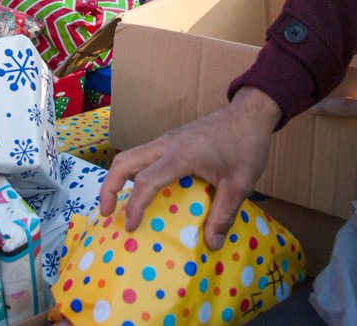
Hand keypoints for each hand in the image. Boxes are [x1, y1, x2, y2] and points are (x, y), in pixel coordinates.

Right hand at [98, 87, 282, 249]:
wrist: (250, 112)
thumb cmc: (246, 145)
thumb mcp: (240, 183)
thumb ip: (223, 214)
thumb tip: (211, 244)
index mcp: (180, 155)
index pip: (146, 180)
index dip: (134, 205)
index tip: (130, 227)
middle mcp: (166, 145)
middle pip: (124, 162)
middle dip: (109, 187)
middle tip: (106, 213)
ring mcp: (167, 140)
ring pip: (131, 156)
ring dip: (119, 179)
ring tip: (120, 205)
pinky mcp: (171, 140)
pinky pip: (144, 156)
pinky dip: (134, 173)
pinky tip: (144, 190)